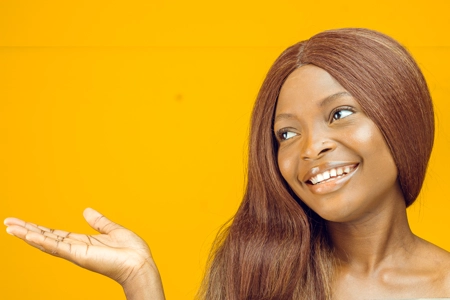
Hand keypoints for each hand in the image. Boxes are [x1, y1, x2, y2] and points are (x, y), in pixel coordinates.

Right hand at [4, 208, 164, 299]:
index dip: (39, 229)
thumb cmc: (131, 251)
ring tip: (10, 227)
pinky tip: (28, 235)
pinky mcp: (79, 255)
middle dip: (27, 230)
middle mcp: (75, 248)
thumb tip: (87, 210)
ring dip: (28, 234)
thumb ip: (99, 222)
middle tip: (8, 222)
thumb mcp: (112, 230)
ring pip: (46, 242)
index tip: (24, 223)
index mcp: (82, 242)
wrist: (140, 263)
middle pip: (46, 237)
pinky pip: (57, 247)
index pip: (55, 234)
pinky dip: (41, 241)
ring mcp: (75, 253)